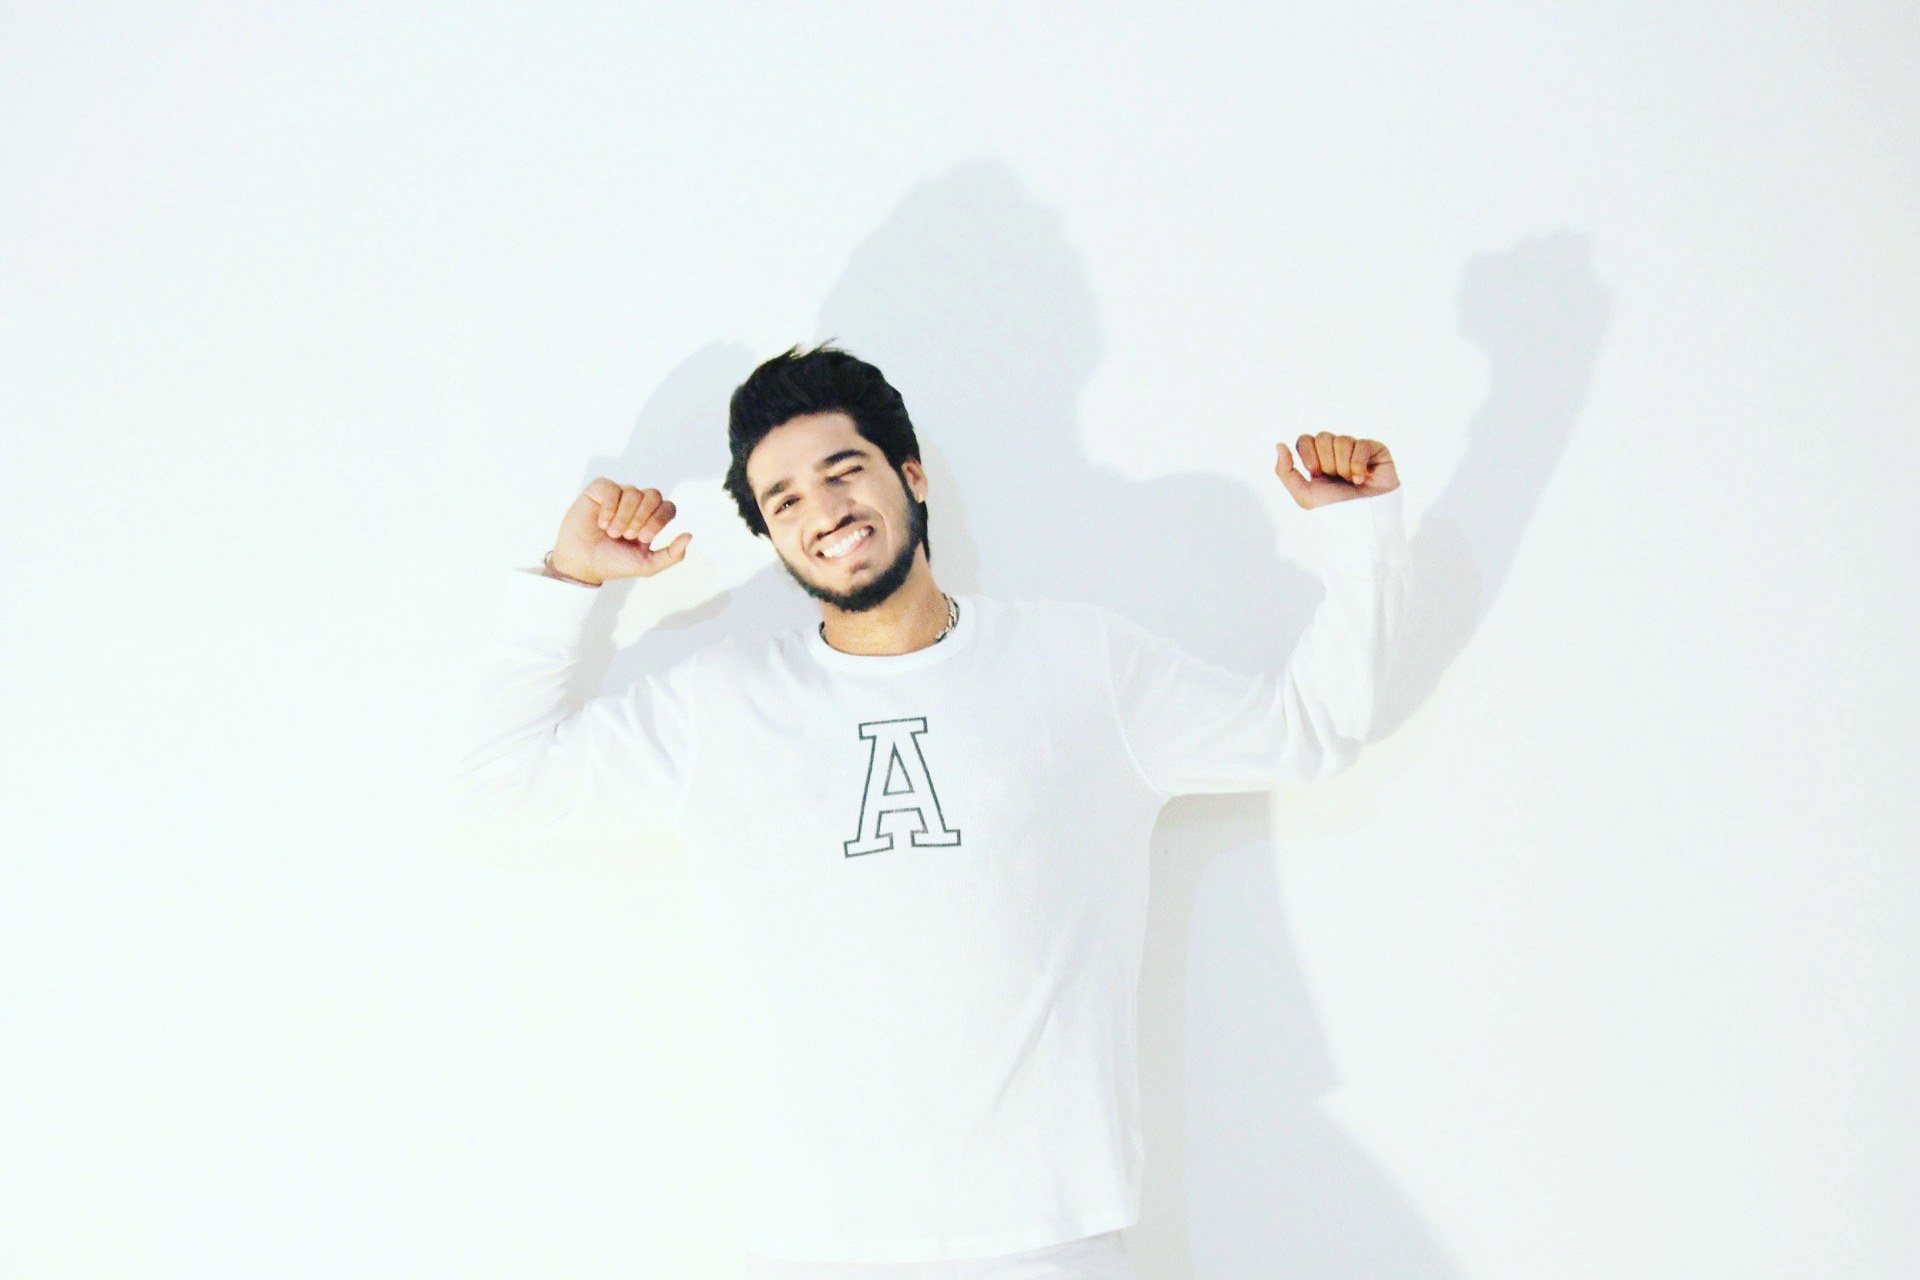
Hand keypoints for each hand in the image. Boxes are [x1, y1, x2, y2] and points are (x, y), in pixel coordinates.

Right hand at [549, 478, 692, 583]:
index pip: (668, 507)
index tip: (642, 538)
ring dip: (623, 516)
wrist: (583, 563)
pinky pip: (611, 487)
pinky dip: (608, 507)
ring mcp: (618, 496)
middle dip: (642, 517)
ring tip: (612, 532)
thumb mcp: (647, 565)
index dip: (658, 520)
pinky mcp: (599, 491)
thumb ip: (672, 555)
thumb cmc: (613, 563)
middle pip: (654, 495)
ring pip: (632, 491)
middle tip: (628, 535)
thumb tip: (689, 535)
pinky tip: (601, 522)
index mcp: (651, 520)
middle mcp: (636, 505)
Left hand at [1274, 433, 1397, 508]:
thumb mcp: (1304, 494)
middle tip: (1335, 478)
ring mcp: (1355, 450)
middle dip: (1327, 461)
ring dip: (1343, 466)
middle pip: (1322, 437)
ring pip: (1342, 440)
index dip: (1308, 453)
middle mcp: (1336, 453)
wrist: (1363, 521)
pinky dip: (1359, 464)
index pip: (1305, 439)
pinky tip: (1362, 478)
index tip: (1315, 472)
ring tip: (1351, 481)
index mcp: (1317, 460)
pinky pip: (1362, 444)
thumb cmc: (1335, 510)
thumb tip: (1279, 444)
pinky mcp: (1375, 450)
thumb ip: (1285, 471)